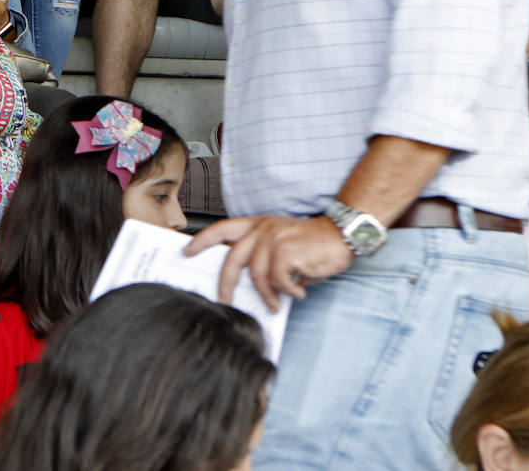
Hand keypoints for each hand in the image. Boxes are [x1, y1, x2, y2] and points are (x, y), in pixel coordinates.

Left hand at [185, 214, 353, 310]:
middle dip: (224, 282)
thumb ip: (264, 258)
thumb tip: (250, 284)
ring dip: (267, 295)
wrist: (341, 234)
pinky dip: (288, 291)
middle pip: (232, 258)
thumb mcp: (282, 244)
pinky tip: (298, 291)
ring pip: (257, 275)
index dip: (203, 240)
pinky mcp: (285, 250)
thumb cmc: (313, 244)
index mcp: (257, 224)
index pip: (222, 229)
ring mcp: (272, 238)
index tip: (186, 251)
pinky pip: (278, 280)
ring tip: (276, 304)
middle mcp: (262, 229)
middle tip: (224, 299)